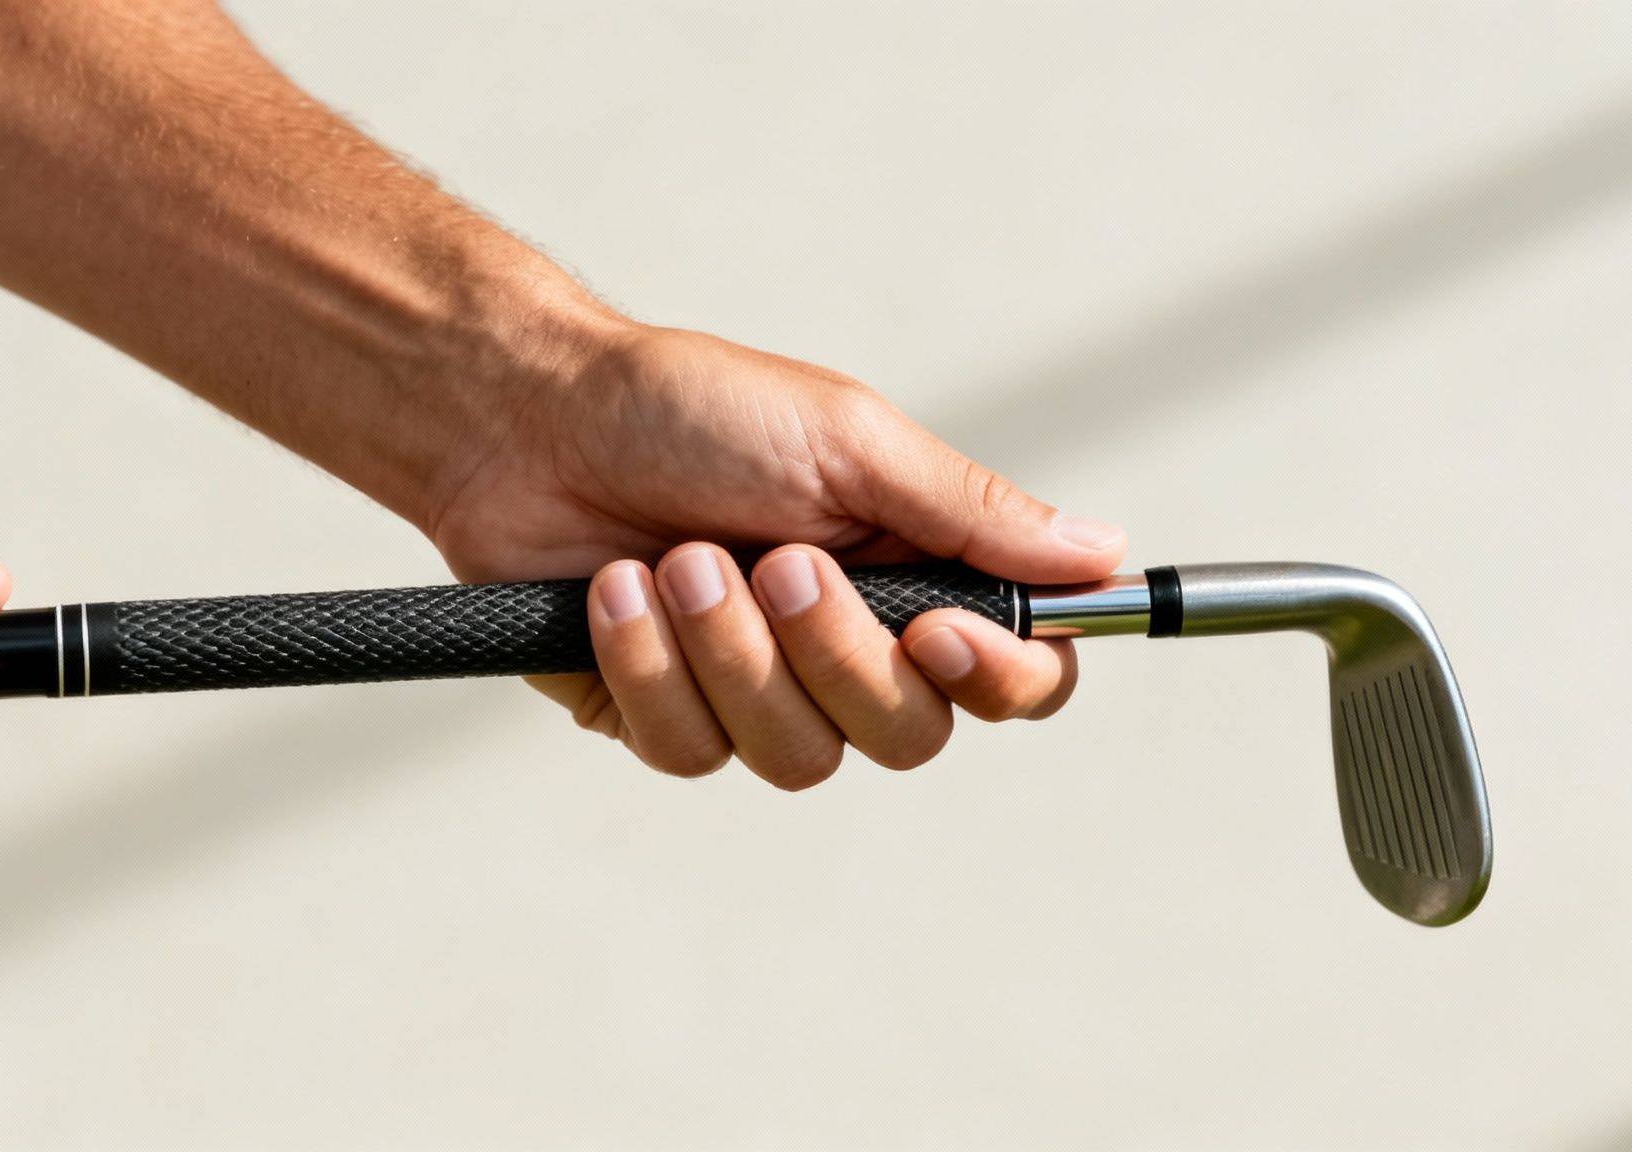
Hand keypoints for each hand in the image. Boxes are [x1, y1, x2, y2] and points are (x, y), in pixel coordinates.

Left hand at [424, 323, 1125, 789]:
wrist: (530, 423)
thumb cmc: (690, 409)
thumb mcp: (847, 440)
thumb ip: (971, 512)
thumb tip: (1102, 553)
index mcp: (912, 573)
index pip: (1013, 675)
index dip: (1000, 679)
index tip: (940, 636)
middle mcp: (846, 646)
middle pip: (907, 734)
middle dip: (831, 653)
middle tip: (773, 561)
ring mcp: (755, 692)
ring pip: (797, 756)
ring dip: (730, 654)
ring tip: (675, 563)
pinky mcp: (667, 717)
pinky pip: (688, 749)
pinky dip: (649, 668)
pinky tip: (615, 597)